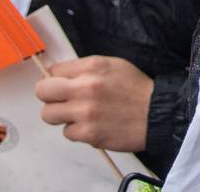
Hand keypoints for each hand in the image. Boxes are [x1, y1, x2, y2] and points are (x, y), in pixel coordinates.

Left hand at [33, 55, 152, 152]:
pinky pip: (67, 132)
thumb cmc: (136, 89)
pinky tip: (92, 125)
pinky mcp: (88, 134)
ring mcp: (85, 113)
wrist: (157, 114)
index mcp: (91, 67)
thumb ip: (85, 68)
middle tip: (60, 100)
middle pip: (42, 91)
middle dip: (49, 96)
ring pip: (49, 115)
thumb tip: (59, 75)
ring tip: (77, 114)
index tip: (63, 85)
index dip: (57, 78)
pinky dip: (77, 131)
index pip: (53, 71)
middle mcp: (85, 88)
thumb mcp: (113, 65)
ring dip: (60, 115)